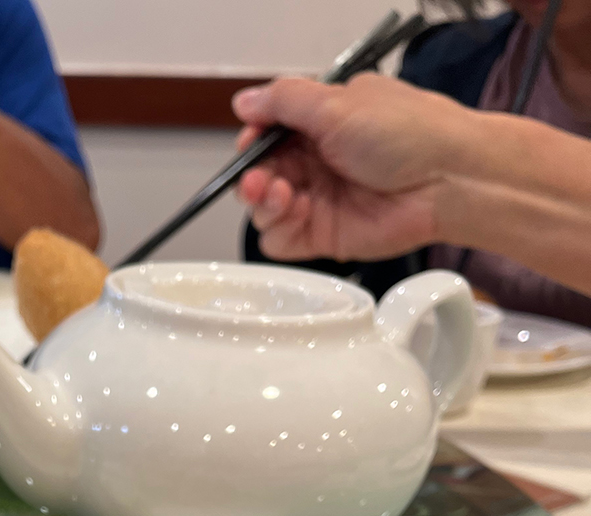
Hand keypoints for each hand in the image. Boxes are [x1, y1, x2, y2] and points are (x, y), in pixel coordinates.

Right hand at [232, 74, 474, 261]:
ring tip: (281, 194)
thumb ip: (286, 102)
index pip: (267, 134)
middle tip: (259, 179)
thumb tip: (244, 101)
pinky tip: (296, 213)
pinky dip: (279, 229)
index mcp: (319, 124)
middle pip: (260, 174)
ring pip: (264, 209)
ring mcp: (319, 200)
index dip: (252, 140)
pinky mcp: (324, 235)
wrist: (447, 179)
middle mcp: (316, 162)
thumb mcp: (339, 103)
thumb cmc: (408, 133)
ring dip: (262, 202)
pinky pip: (281, 240)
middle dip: (252, 176)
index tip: (250, 142)